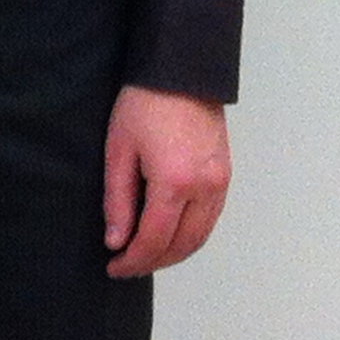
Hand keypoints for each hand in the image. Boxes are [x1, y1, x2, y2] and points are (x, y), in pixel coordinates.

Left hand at [105, 85, 229, 276]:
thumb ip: (117, 199)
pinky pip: (210, 219)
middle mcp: (205, 188)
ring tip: (145, 255)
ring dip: (174, 253)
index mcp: (174, 181)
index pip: (155, 238)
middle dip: (154, 262)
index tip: (114, 267)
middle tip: (127, 266)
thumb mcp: (118, 149)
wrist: (181, 73)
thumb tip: (115, 240)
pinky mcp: (226, 176)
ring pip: (200, 236)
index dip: (134, 259)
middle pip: (182, 245)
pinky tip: (169, 235)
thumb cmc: (143, 104)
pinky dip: (190, 235)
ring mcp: (221, 183)